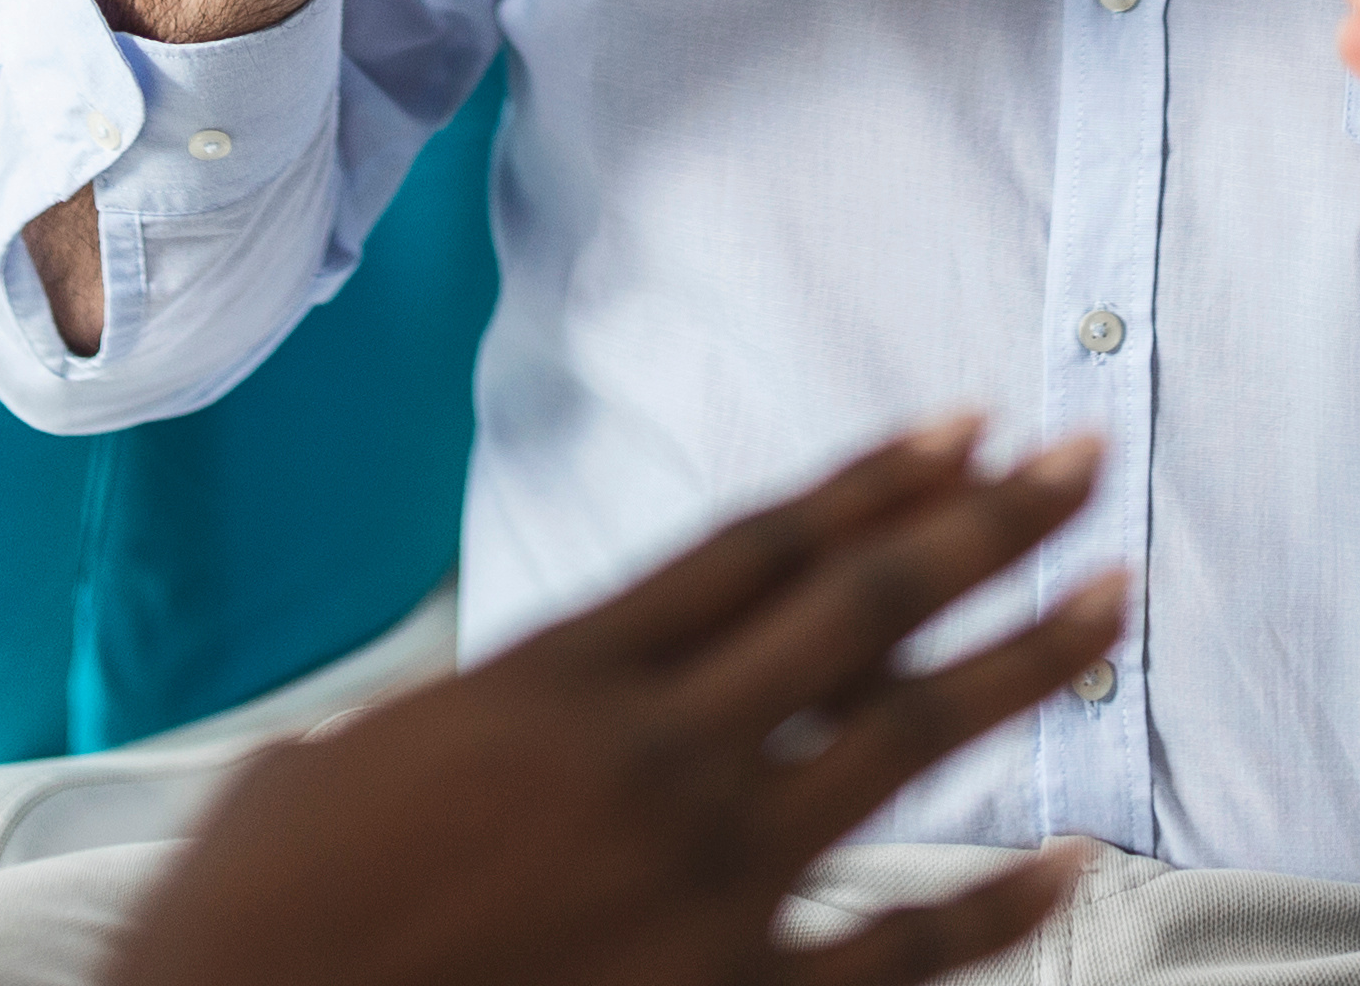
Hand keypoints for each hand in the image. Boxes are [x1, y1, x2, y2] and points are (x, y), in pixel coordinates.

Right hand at [107, 421, 1121, 985]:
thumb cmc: (248, 922)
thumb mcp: (333, 764)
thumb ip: (447, 726)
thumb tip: (482, 723)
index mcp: (551, 676)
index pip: (753, 546)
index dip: (870, 481)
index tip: (962, 426)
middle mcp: (648, 752)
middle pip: (855, 607)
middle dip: (985, 525)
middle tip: (1080, 460)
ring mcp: (700, 877)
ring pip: (901, 742)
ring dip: (1020, 664)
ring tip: (1111, 603)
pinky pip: (894, 946)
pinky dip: (993, 906)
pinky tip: (1068, 857)